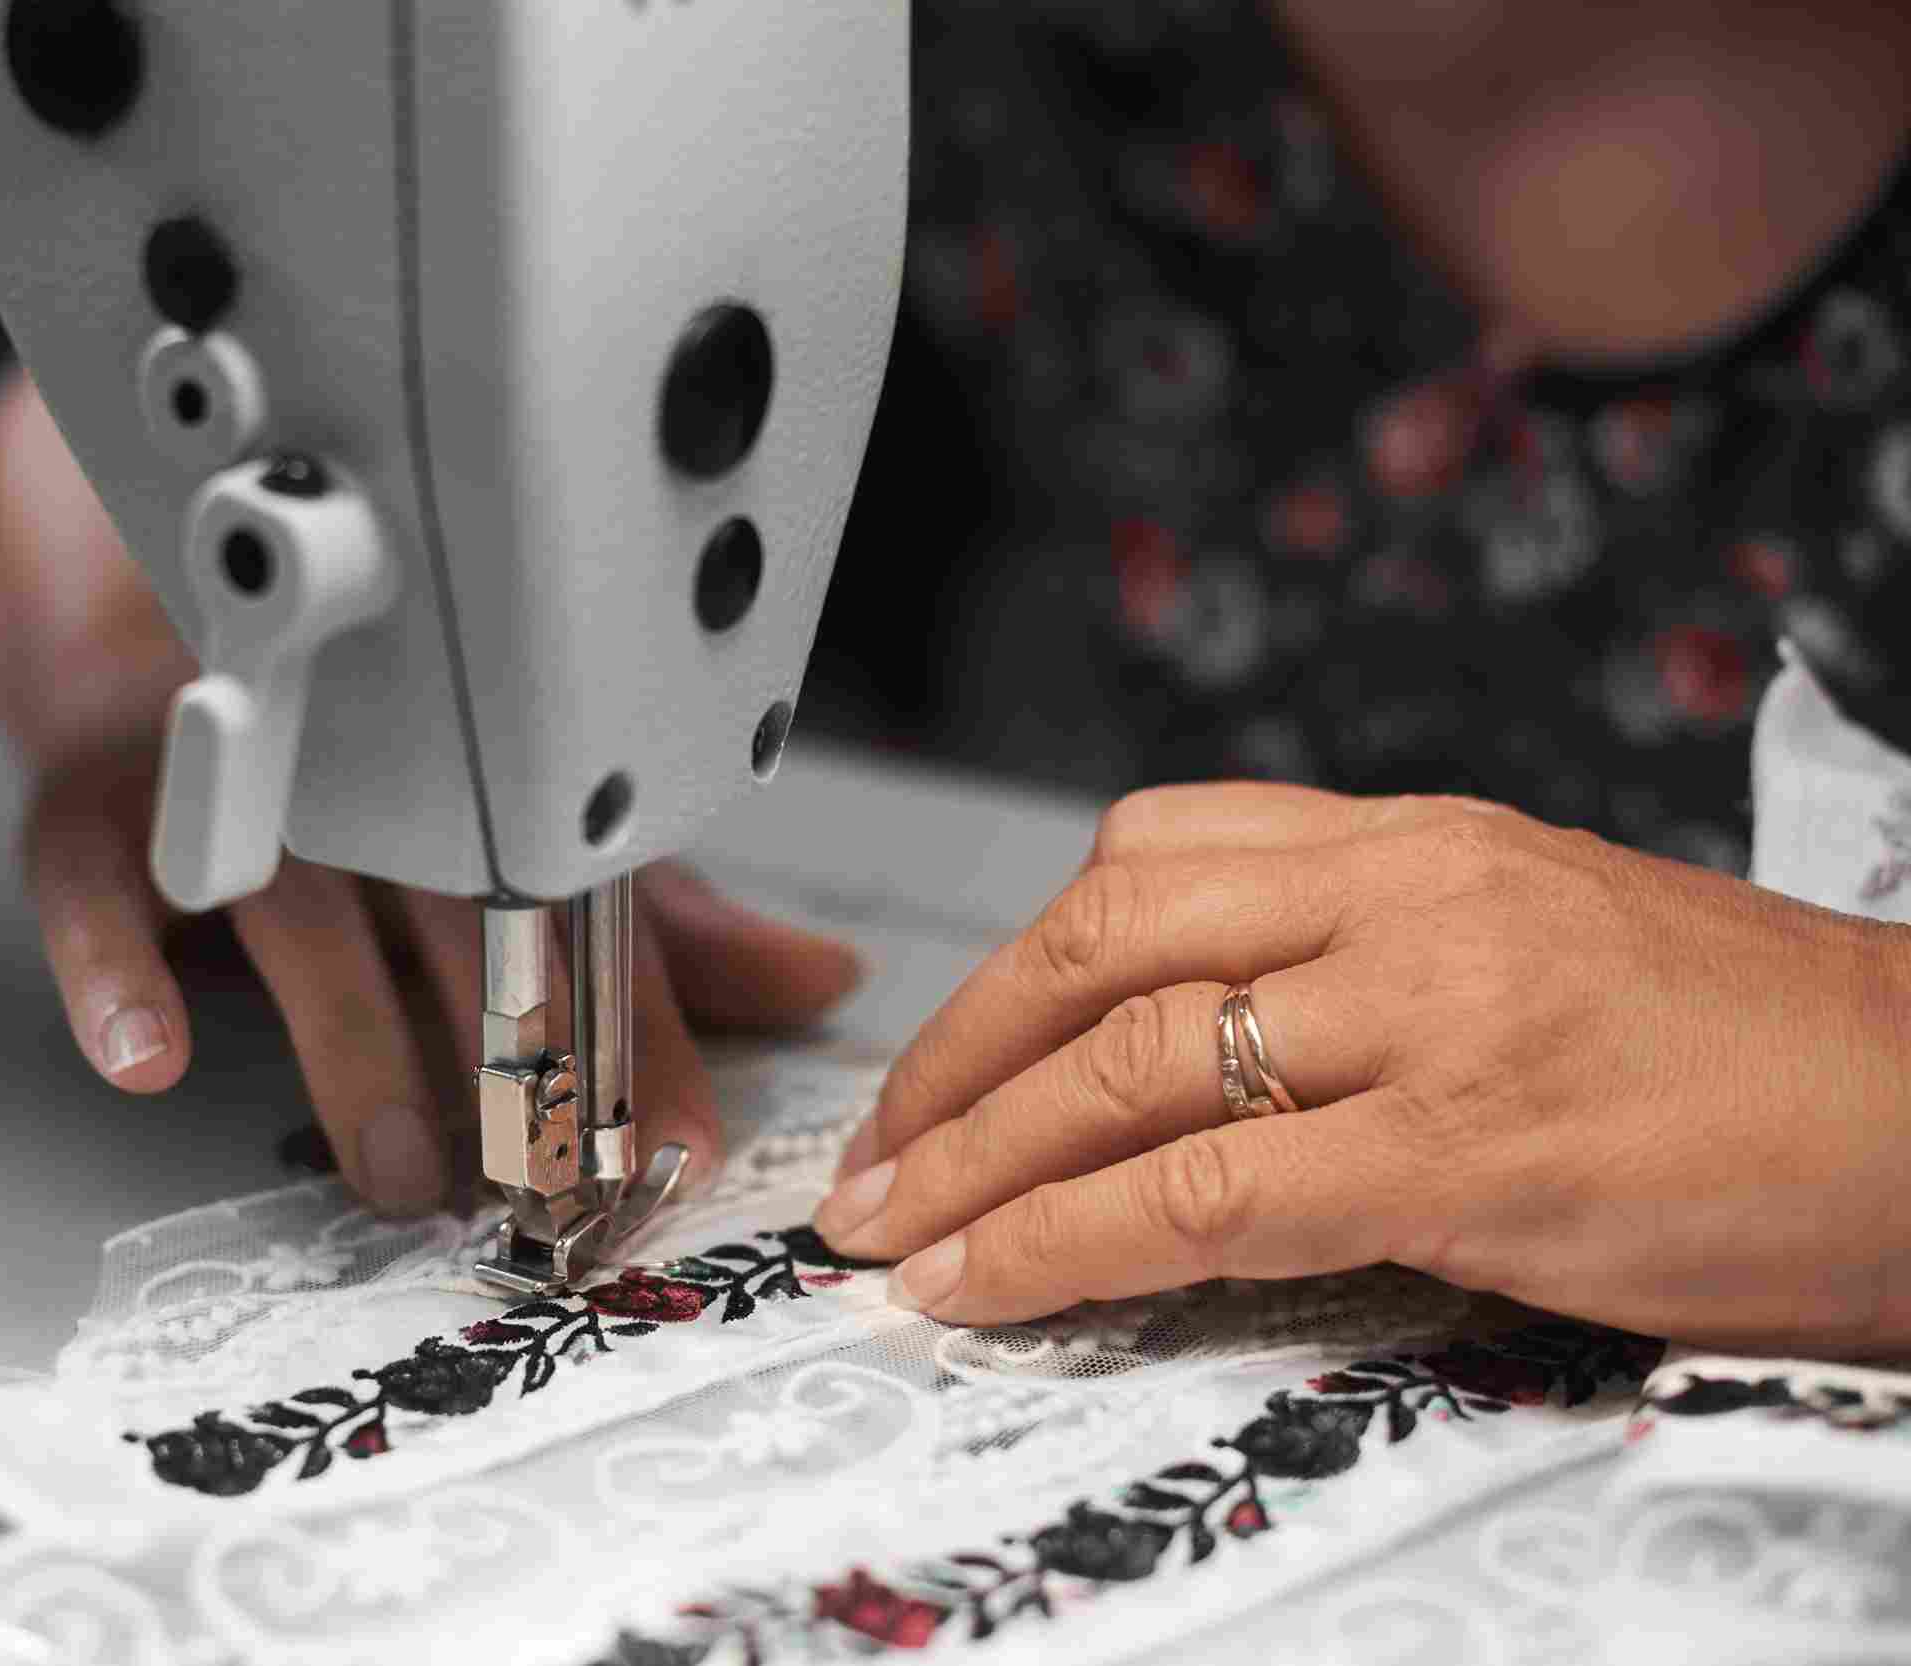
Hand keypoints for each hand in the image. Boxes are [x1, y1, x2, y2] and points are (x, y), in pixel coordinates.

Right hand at [0, 370, 862, 1212]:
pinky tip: (151, 1055)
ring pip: (307, 915)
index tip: (682, 1147)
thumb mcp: (518, 841)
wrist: (163, 640)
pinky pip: (103, 888)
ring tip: (398, 1167)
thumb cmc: (364, 764)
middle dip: (516, 1054)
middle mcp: (369, 785)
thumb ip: (662, 926)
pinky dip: (120, 970)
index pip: (589, 916)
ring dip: (357, 1046)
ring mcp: (238, 796)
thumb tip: (819, 981)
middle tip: (549, 1177)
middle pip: (460, 919)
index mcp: (481, 790)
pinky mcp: (104, 808)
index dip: (645, 1034)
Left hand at [814, 782, 1910, 1353]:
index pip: (1146, 858)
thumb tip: (1202, 1039)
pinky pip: (1211, 1192)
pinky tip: (990, 1282)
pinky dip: (1068, 1240)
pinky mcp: (1472, 1146)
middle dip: (954, 1060)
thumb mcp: (1534, 944)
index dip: (1012, 968)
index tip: (943, 1059)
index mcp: (1417, 839)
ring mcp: (1437, 1012)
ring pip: (1129, 1061)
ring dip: (977, 1156)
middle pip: (1099, 940)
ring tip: (892, 1234)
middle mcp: (1409, 896)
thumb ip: (1370, 960)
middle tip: (875, 1158)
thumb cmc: (1748, 1049)